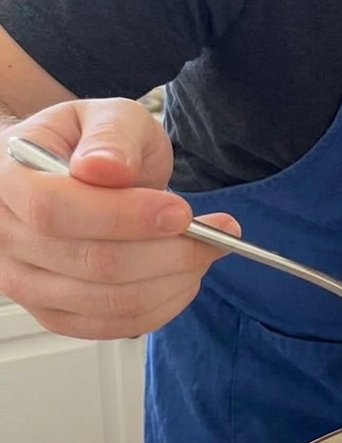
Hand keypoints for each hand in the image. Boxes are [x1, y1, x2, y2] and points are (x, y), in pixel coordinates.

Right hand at [0, 97, 238, 338]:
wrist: (75, 170)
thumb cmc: (88, 143)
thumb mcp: (108, 117)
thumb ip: (111, 137)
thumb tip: (105, 168)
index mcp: (7, 180)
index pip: (55, 210)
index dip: (125, 217)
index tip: (182, 213)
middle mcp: (5, 238)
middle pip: (92, 263)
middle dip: (169, 252)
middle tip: (219, 231)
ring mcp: (25, 283)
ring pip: (109, 302)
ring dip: (174, 280)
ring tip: (206, 249)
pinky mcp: (56, 313)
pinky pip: (115, 326)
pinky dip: (164, 305)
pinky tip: (186, 276)